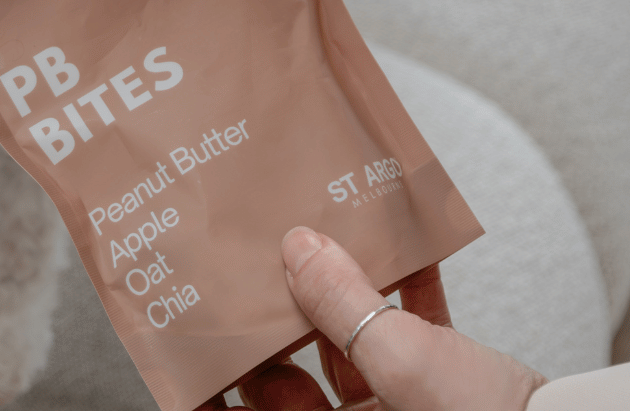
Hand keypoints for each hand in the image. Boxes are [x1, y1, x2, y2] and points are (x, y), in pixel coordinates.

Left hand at [198, 228, 546, 410]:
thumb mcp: (405, 365)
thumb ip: (344, 305)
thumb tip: (296, 251)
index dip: (211, 387)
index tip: (187, 340)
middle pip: (293, 374)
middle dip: (280, 314)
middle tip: (258, 259)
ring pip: (350, 348)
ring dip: (344, 293)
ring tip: (326, 238)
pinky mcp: (442, 390)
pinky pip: (410, 337)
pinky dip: (408, 294)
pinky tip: (409, 250)